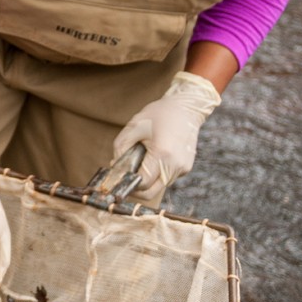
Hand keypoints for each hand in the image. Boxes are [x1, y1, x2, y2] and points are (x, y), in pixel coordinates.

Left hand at [111, 71, 222, 201]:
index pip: (142, 183)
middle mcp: (175, 165)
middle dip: (135, 189)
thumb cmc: (158, 115)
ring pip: (159, 187)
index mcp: (162, 154)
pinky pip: (167, 179)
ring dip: (147, 181)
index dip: (127, 183)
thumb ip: (120, 148)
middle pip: (150, 192)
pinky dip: (157, 174)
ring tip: (141, 161)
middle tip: (125, 177)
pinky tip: (155, 158)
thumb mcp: (133, 127)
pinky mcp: (186, 168)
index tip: (118, 176)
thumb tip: (115, 168)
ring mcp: (183, 168)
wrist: (186, 108)